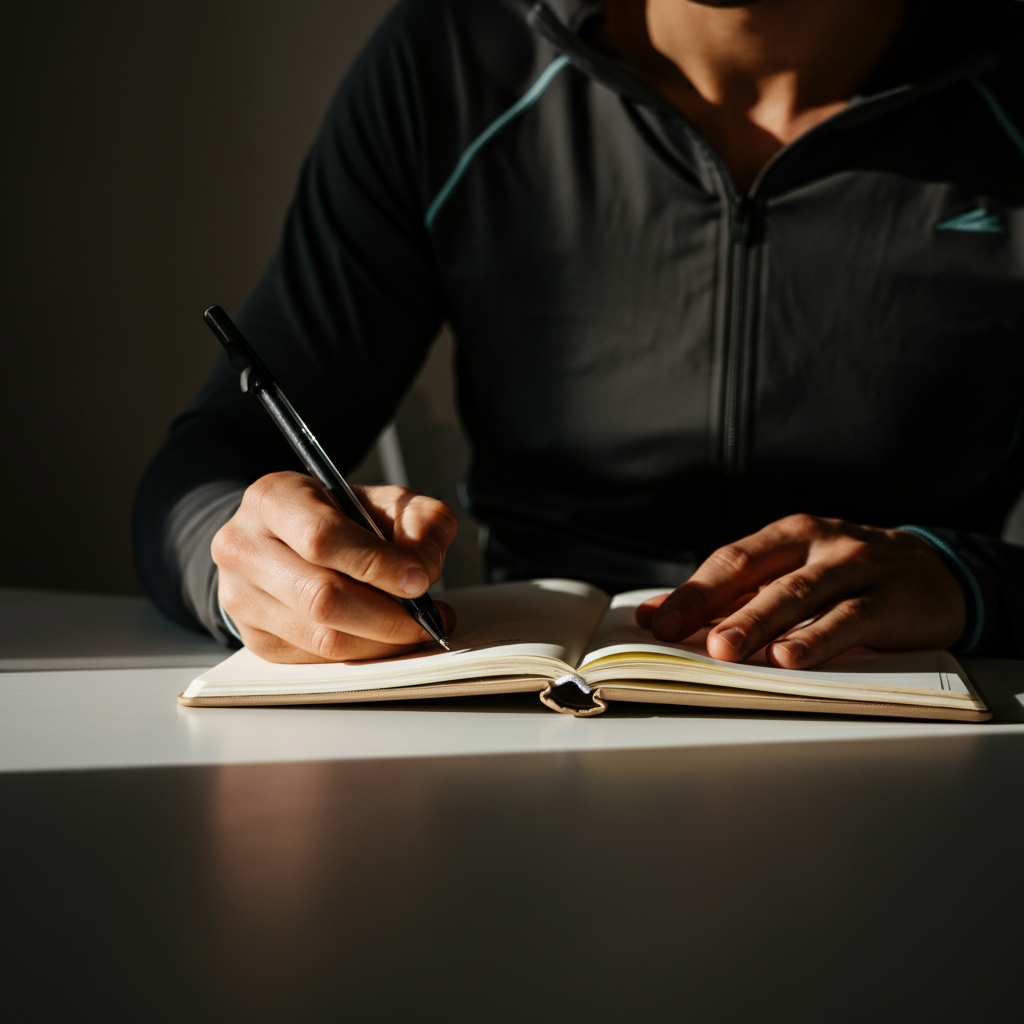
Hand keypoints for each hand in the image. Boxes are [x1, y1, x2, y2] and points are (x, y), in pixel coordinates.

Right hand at [212, 471, 457, 662]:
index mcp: (272, 498)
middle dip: (387, 614)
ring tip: (415, 629)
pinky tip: (384, 638)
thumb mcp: (384, 500)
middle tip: (428, 617)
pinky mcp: (255, 637)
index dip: (376, 563)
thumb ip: (419, 521)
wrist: (287, 537)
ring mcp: (240, 597)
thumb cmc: (340, 516)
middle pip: (320, 596)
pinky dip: (361, 653)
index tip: (420, 580)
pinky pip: (316, 659)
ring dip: (381, 641)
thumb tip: (424, 569)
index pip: (322, 537)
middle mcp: (243, 547)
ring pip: (321, 637)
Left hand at [635, 514, 965, 668]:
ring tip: (725, 650)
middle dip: (711, 604)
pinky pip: (848, 619)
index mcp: (788, 536)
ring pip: (798, 594)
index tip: (656, 622)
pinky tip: (790, 659)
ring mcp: (856, 567)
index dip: (691, 592)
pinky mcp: (891, 599)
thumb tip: (660, 615)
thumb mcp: (795, 572)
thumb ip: (734, 595)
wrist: (939, 572)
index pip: (730, 561)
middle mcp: (819, 544)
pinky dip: (816, 640)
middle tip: (676, 633)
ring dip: (757, 623)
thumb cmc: (849, 576)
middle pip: (755, 572)